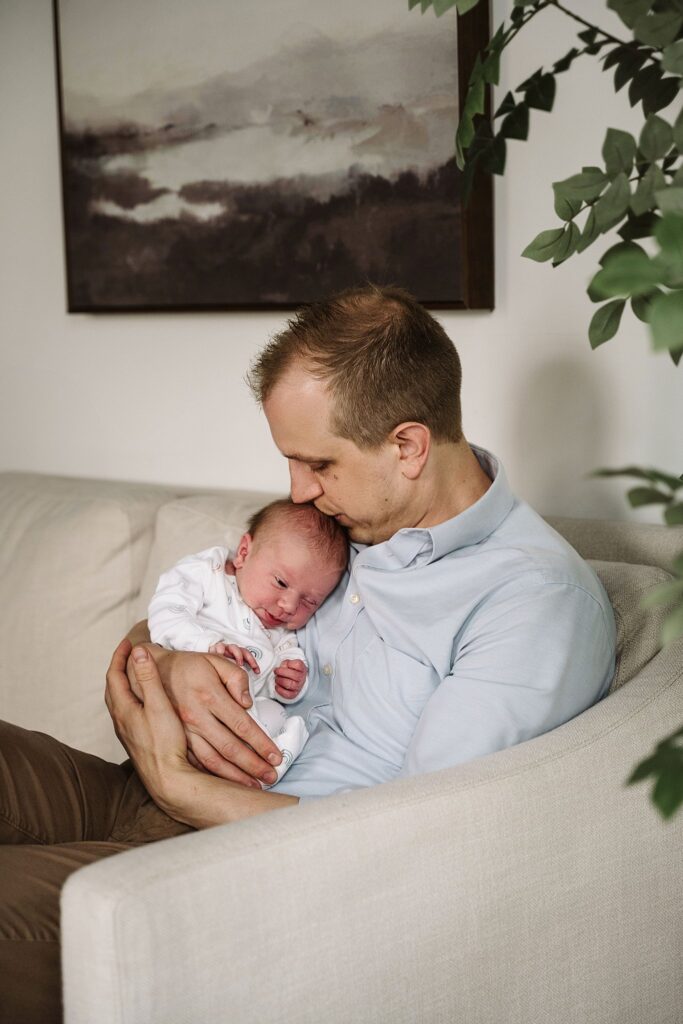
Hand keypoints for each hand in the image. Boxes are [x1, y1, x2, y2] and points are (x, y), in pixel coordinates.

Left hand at [106, 639, 194, 813]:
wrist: (167, 779)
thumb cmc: (165, 743)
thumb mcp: (159, 705)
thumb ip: (148, 679)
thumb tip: (138, 653)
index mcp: (122, 708)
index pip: (114, 675)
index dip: (120, 656)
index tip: (128, 642)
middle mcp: (120, 720)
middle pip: (112, 688)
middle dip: (119, 668)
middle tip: (128, 655)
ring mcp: (126, 732)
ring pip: (118, 701)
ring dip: (123, 684)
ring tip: (133, 675)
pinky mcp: (135, 741)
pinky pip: (125, 712)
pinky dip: (130, 698)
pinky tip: (141, 703)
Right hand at [108, 640, 298, 827]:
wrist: (154, 670)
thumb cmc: (190, 665)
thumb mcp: (216, 660)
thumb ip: (236, 677)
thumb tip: (248, 703)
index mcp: (209, 696)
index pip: (242, 725)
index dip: (261, 743)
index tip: (276, 756)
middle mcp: (196, 717)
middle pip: (229, 748)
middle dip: (253, 766)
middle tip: (271, 777)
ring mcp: (183, 731)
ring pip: (211, 761)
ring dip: (234, 776)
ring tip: (253, 786)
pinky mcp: (175, 739)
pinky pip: (194, 762)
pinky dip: (211, 776)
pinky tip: (225, 783)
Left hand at [274, 659, 306, 699]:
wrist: (293, 680)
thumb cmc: (289, 670)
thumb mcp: (288, 664)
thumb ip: (285, 664)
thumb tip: (280, 668)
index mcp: (302, 668)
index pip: (298, 665)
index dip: (289, 663)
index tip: (283, 664)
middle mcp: (302, 678)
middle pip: (295, 675)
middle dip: (282, 672)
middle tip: (276, 671)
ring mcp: (298, 687)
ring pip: (290, 685)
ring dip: (280, 681)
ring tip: (276, 678)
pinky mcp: (293, 694)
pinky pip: (287, 694)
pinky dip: (280, 690)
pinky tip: (277, 686)